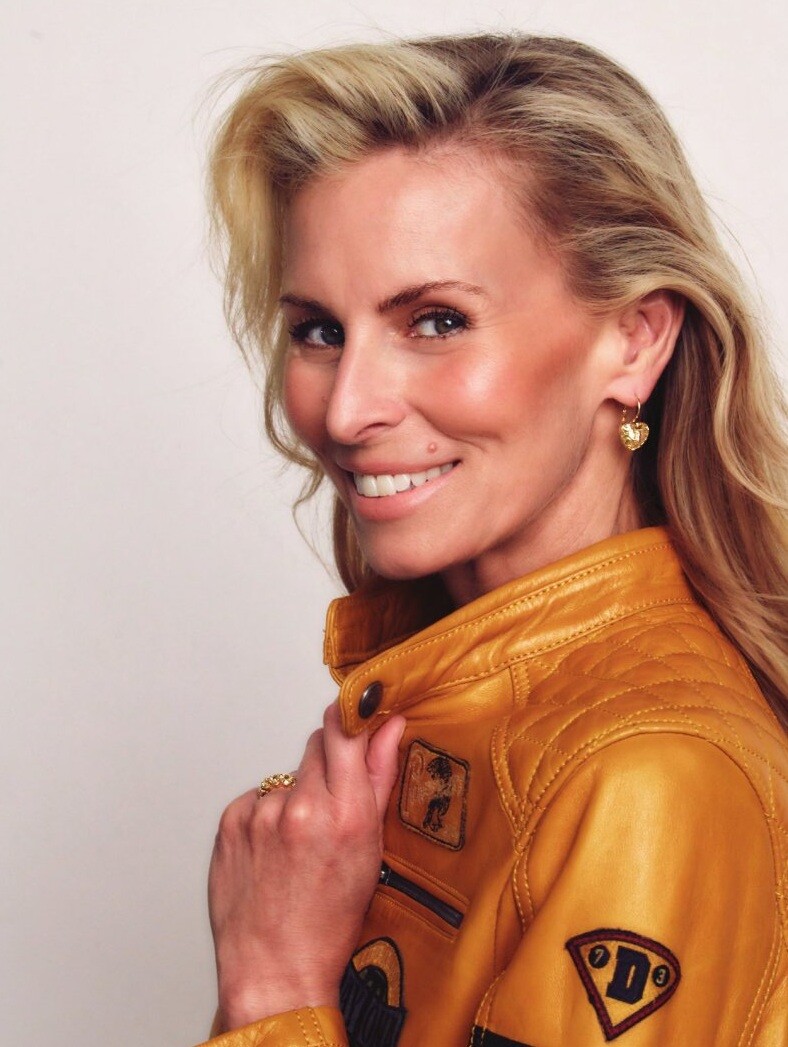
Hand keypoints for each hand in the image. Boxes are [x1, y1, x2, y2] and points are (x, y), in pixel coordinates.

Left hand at [208, 702, 404, 1031]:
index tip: (361, 712)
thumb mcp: (371, 850)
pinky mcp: (230, 821)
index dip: (353, 715)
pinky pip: (257, 798)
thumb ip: (379, 777)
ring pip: (287, 775)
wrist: (274, 967)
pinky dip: (267, 816)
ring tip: (299, 843)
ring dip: (296, 794)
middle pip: (317, 743)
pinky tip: (273, 851)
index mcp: (344, 813)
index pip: (345, 727)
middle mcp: (300, 807)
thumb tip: (390, 726)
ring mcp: (259, 813)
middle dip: (329, 761)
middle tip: (333, 803)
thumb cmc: (328, 921)